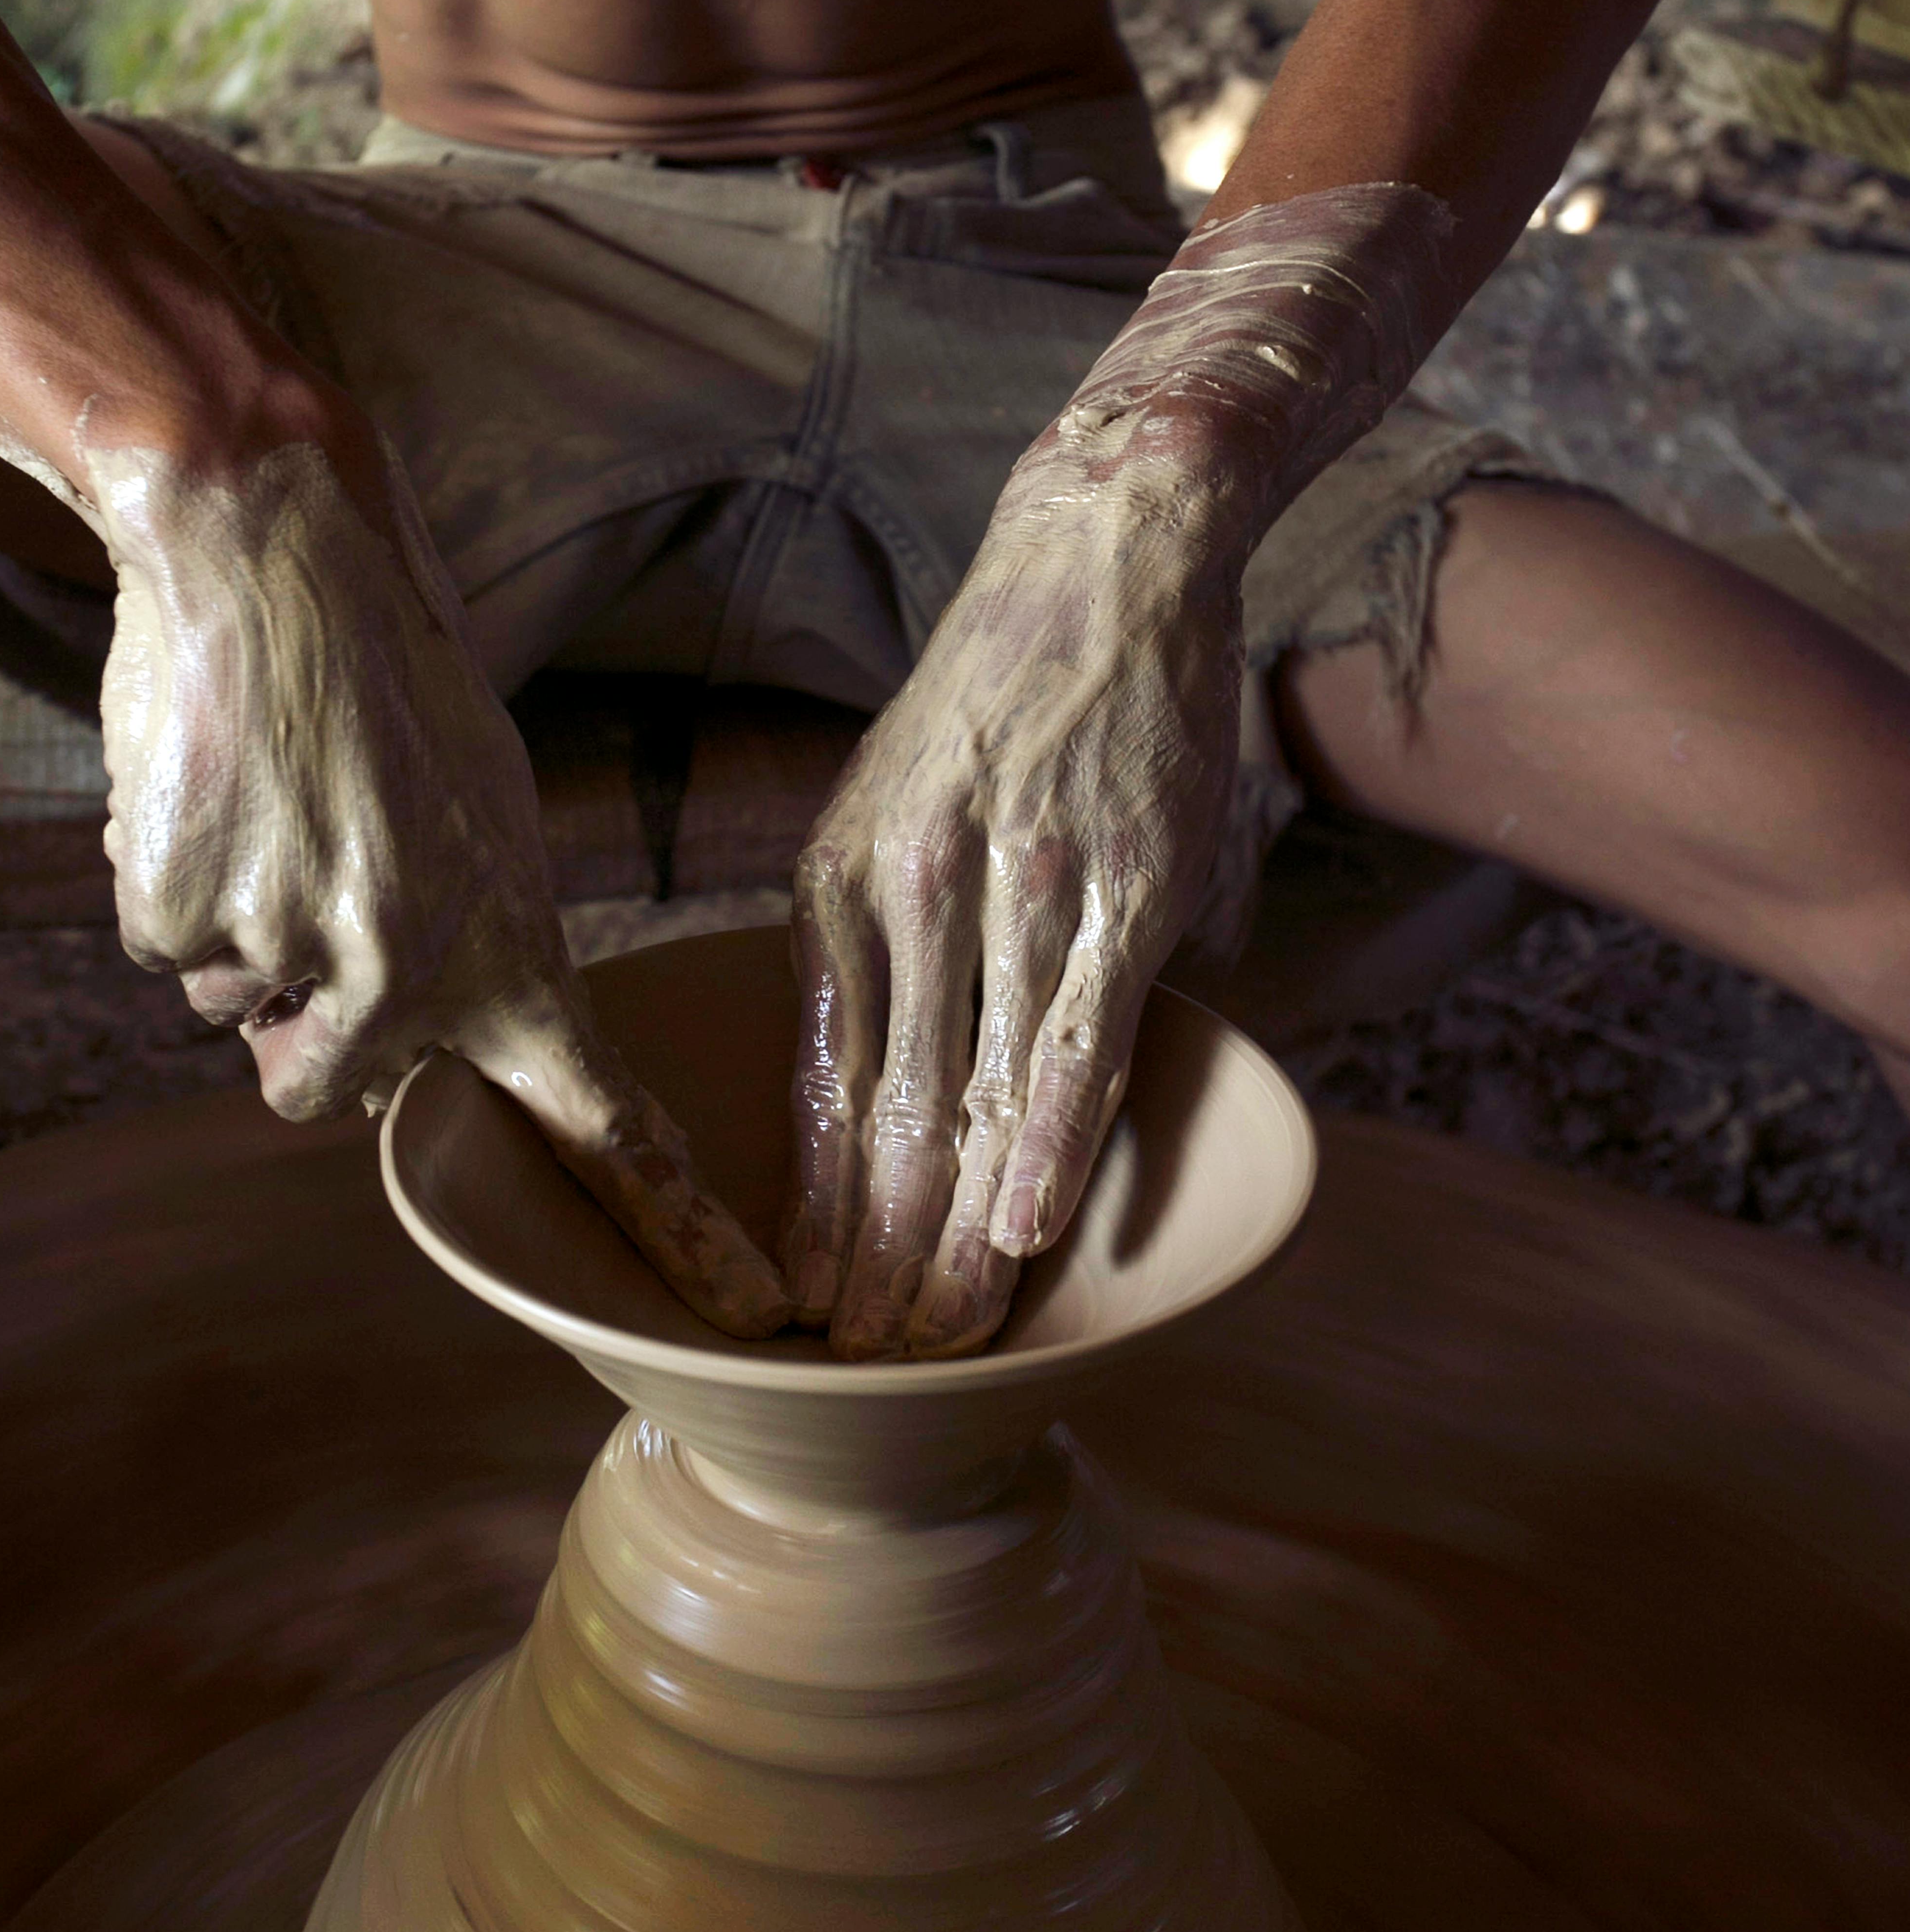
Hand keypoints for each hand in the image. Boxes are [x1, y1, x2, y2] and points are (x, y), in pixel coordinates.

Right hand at [93, 433, 785, 1337]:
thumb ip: (462, 941)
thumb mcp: (478, 816)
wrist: (277, 552)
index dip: (678, 1231)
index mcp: (509, 951)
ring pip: (230, 1002)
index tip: (751, 1318)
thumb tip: (398, 1047)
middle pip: (320, 1088)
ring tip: (275, 803)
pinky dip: (174, 873)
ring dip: (237, 922)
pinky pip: (162, 939)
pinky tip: (214, 785)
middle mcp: (408, 970)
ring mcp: (292, 946)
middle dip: (293, 1026)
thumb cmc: (389, 682)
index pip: (611, 1124)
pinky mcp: (185, 908)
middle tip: (302, 906)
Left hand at [783, 448, 1242, 1358]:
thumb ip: (877, 936)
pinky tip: (1023, 1231)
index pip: (819, 1086)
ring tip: (941, 1341)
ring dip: (954, 1235)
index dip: (819, 1212)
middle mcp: (913, 895)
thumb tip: (878, 1070)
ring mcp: (1019, 892)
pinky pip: (1077, 1041)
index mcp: (840, 884)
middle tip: (867, 1369)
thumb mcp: (885, 805)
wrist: (1099, 562)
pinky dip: (1049, 1144)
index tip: (808, 1310)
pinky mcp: (1123, 888)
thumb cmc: (995, 701)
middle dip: (877, 1259)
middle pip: (890, 1118)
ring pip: (977, 1098)